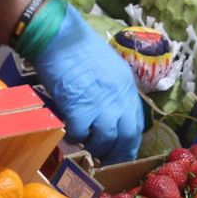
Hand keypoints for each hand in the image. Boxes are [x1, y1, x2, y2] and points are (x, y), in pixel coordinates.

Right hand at [28, 4, 143, 163]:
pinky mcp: (79, 107)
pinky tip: (68, 133)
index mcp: (127, 87)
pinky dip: (74, 138)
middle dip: (117, 153)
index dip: (130, 142)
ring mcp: (101, 103)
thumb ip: (113, 90)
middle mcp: (119, 97)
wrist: (59, 36)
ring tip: (84, 145)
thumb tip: (109, 112)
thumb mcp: (108, 67)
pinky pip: (79, 134)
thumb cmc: (79, 48)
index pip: (137, 123)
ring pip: (105, 140)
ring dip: (94, 147)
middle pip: (126, 136)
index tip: (122, 153)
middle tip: (105, 161)